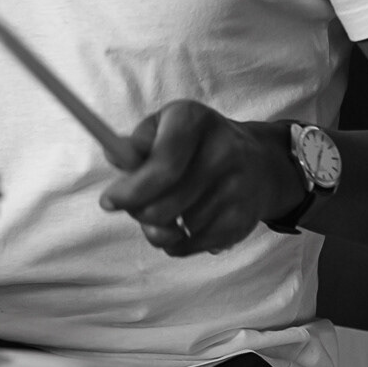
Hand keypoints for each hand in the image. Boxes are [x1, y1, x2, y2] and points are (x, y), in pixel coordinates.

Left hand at [99, 104, 305, 254]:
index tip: (108, 201)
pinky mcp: (242, 221)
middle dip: (138, 213)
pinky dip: (176, 242)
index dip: (131, 190)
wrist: (259, 162)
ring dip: (157, 229)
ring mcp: (236, 189)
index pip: (162, 166)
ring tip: (162, 212)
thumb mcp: (165, 126)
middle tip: (133, 209)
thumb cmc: (194, 144)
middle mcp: (223, 152)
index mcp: (195, 121)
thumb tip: (115, 155)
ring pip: (176, 229)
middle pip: (164, 205)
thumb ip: (136, 142)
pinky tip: (180, 224)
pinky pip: (192, 245)